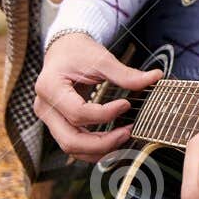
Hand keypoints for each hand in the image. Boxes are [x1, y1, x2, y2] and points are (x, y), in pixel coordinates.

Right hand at [33, 32, 161, 161]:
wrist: (63, 49)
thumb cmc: (78, 51)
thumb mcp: (100, 58)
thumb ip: (125, 73)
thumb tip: (154, 77)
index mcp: (49, 87)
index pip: (78, 113)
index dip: (105, 114)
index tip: (126, 105)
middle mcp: (44, 107)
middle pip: (70, 140)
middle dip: (102, 143)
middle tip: (128, 132)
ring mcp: (49, 118)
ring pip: (71, 148)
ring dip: (99, 149)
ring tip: (124, 136)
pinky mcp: (57, 124)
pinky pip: (74, 144)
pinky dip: (94, 147)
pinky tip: (114, 139)